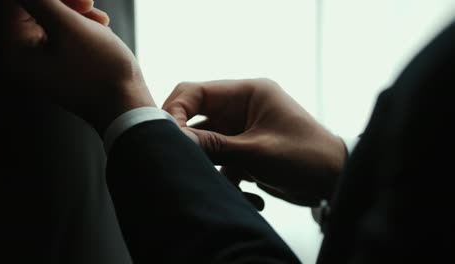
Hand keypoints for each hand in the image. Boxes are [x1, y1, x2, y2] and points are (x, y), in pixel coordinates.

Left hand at [4, 0, 154, 133]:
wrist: (126, 107)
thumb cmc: (101, 73)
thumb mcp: (70, 28)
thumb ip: (42, 0)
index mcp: (14, 51)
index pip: (15, 4)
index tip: (81, 0)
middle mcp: (20, 57)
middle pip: (31, 9)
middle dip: (64, 3)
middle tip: (89, 4)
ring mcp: (39, 62)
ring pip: (49, 18)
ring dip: (75, 12)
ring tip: (99, 21)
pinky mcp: (57, 63)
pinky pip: (60, 33)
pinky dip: (80, 26)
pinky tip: (99, 30)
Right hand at [163, 79, 346, 205]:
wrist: (335, 181)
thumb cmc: (307, 156)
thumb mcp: (258, 152)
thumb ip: (215, 146)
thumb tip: (176, 141)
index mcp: (248, 92)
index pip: (196, 91)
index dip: (175, 110)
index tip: (165, 135)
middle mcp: (242, 106)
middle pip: (197, 115)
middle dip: (187, 138)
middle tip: (177, 157)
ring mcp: (242, 128)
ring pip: (206, 140)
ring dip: (206, 160)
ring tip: (215, 175)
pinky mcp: (244, 149)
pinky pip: (220, 157)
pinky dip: (223, 174)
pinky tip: (242, 187)